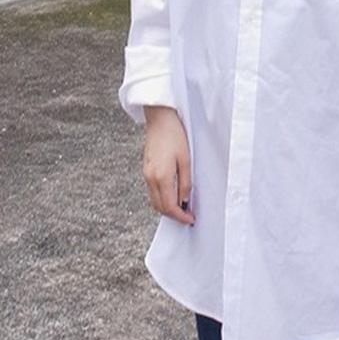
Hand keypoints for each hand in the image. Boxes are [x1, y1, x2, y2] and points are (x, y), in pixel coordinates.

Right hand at [142, 105, 194, 225]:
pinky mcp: (146, 170)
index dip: (180, 216)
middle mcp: (150, 178)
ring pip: (155, 201)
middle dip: (174, 215)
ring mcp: (146, 175)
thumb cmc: (175, 136)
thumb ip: (185, 182)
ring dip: (167, 208)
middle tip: (188, 216)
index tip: (191, 220)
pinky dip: (162, 198)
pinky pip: (153, 192)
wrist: (160, 119)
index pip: (169, 206)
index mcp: (161, 177)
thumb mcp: (186, 160)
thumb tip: (185, 200)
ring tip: (183, 207)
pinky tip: (173, 195)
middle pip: (160, 207)